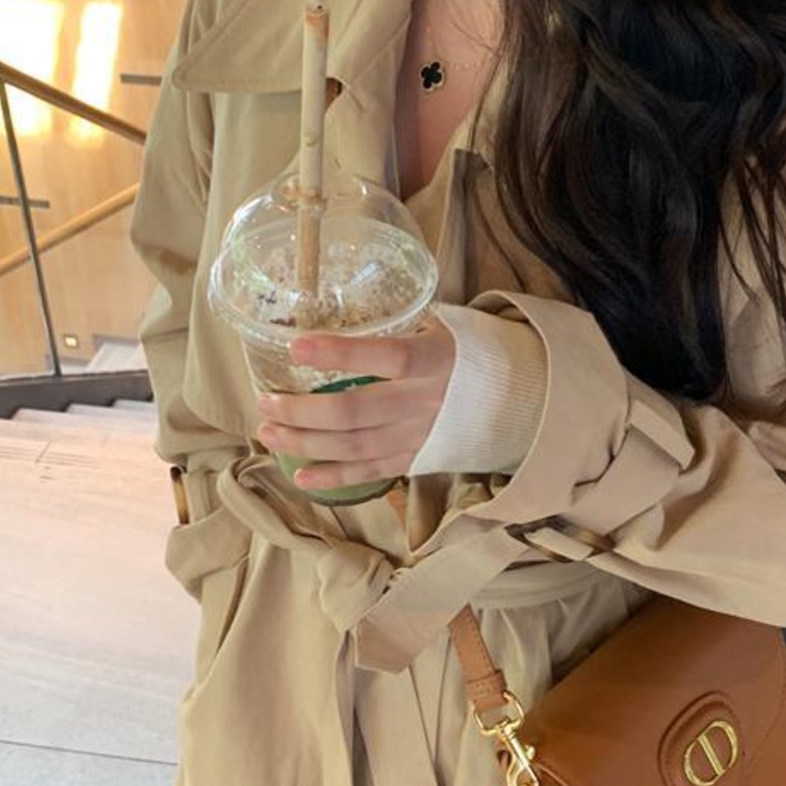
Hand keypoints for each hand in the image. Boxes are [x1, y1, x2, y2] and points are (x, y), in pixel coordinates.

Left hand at [255, 317, 457, 486]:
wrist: (520, 400)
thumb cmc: (471, 353)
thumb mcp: (444, 328)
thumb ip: (400, 328)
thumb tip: (341, 308)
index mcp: (435, 360)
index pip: (384, 356)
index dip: (340, 354)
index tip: (297, 346)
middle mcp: (425, 403)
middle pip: (355, 412)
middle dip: (303, 410)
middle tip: (265, 401)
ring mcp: (419, 437)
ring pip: (354, 446)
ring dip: (305, 442)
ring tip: (269, 431)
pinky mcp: (416, 460)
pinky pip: (369, 474)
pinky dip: (332, 477)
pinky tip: (299, 474)